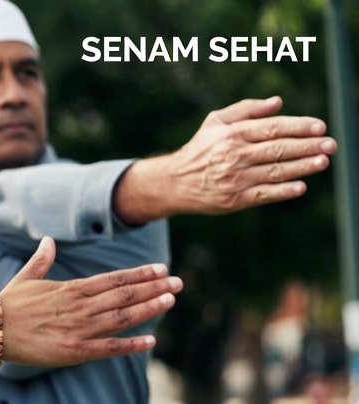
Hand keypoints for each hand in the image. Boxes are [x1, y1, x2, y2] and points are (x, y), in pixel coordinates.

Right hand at [0, 238, 182, 365]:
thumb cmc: (7, 304)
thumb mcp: (25, 278)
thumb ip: (42, 260)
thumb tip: (48, 240)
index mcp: (70, 289)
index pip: (113, 279)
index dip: (140, 274)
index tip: (161, 269)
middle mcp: (79, 307)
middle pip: (124, 296)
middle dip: (153, 288)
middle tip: (179, 283)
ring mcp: (78, 329)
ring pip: (121, 317)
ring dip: (148, 309)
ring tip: (170, 300)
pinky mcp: (73, 351)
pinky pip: (108, 347)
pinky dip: (130, 345)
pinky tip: (150, 341)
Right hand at [114, 96, 333, 224]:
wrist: (174, 182)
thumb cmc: (201, 148)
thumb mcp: (216, 122)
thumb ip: (247, 110)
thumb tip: (278, 102)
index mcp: (233, 134)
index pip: (273, 128)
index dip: (299, 127)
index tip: (320, 126)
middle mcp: (234, 155)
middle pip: (278, 149)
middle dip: (307, 146)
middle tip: (330, 144)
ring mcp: (235, 178)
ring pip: (275, 171)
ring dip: (302, 167)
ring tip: (323, 162)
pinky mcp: (234, 199)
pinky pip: (264, 194)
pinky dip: (283, 191)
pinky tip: (300, 186)